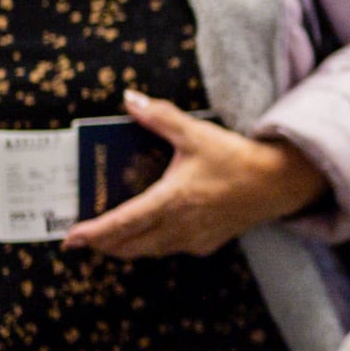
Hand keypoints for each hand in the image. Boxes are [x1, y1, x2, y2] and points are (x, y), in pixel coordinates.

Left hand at [62, 92, 327, 258]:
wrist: (277, 183)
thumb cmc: (236, 158)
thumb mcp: (196, 132)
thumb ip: (160, 117)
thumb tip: (130, 100)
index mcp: (171, 200)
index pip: (123, 222)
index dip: (94, 232)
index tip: (72, 238)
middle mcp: (178, 226)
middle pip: (129, 245)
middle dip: (103, 243)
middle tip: (82, 237)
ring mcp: (193, 239)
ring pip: (148, 250)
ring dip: (125, 246)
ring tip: (108, 238)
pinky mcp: (206, 244)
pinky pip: (169, 248)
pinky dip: (152, 243)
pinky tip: (150, 232)